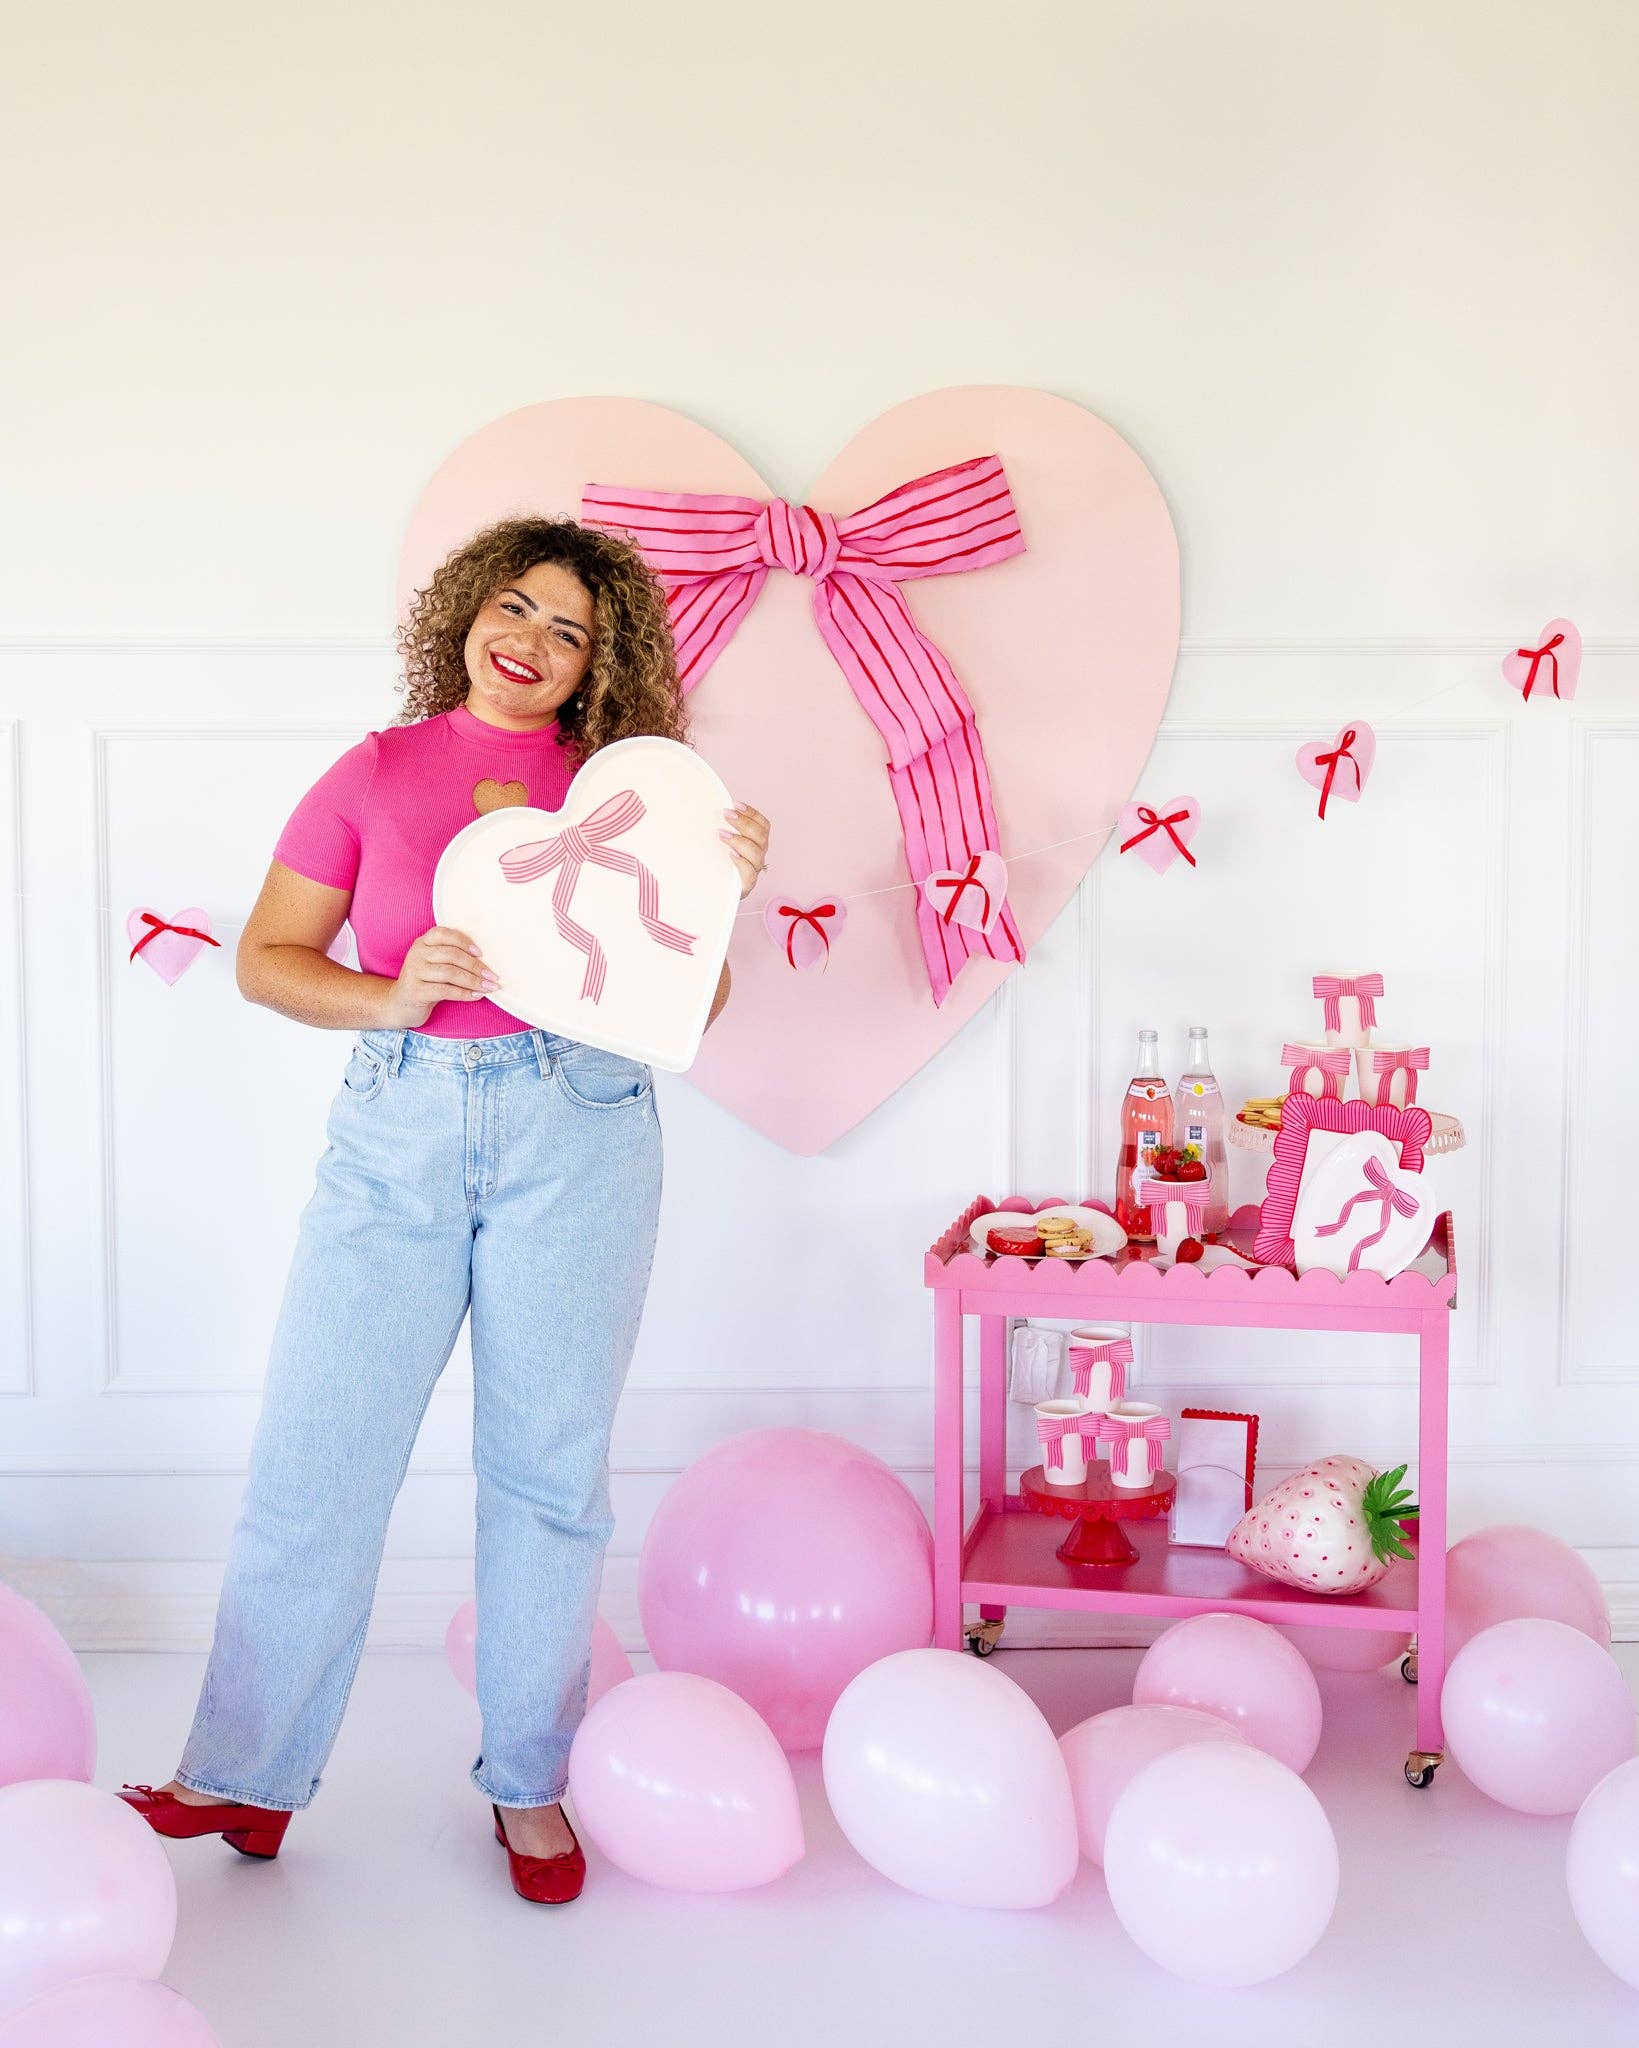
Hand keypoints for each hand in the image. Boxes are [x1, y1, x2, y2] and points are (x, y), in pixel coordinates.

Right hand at [382, 926, 498, 1026]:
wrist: (399, 1004)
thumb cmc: (424, 982)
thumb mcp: (433, 963)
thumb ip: (451, 956)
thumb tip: (485, 960)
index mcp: (422, 942)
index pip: (444, 934)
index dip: (464, 942)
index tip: (481, 953)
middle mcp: (417, 954)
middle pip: (452, 955)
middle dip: (476, 966)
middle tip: (492, 976)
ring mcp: (414, 972)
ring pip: (450, 973)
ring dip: (474, 981)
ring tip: (489, 987)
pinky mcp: (416, 991)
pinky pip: (446, 990)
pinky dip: (464, 993)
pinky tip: (476, 996)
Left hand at [720, 803, 770, 900]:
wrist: (713, 888)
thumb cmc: (718, 861)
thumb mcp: (720, 842)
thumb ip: (722, 827)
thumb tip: (712, 808)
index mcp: (756, 842)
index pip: (763, 825)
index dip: (752, 813)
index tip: (735, 804)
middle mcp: (758, 855)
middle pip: (761, 836)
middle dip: (744, 823)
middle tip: (726, 814)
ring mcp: (754, 870)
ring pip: (756, 853)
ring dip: (739, 840)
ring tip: (722, 834)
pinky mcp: (746, 885)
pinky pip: (750, 873)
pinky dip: (741, 862)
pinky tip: (731, 854)